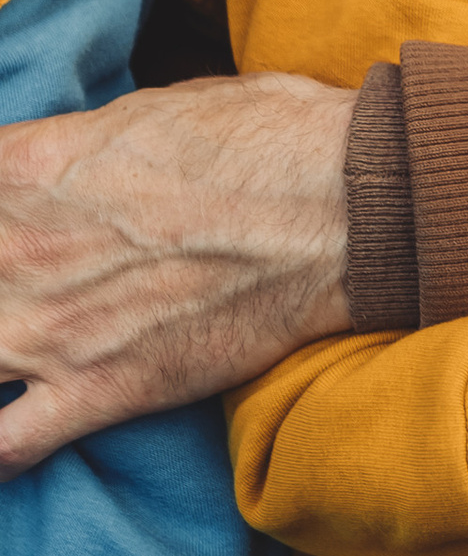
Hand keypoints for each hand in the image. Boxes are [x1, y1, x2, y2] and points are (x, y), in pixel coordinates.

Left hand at [0, 73, 355, 475]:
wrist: (345, 206)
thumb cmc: (267, 138)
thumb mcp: (155, 108)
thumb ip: (81, 145)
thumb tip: (74, 161)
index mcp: (29, 168)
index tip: (21, 223)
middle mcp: (18, 250)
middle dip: (3, 277)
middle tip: (38, 280)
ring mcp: (52, 330)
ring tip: (24, 341)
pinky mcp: (99, 392)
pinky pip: (5, 446)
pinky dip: (0, 447)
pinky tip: (13, 424)